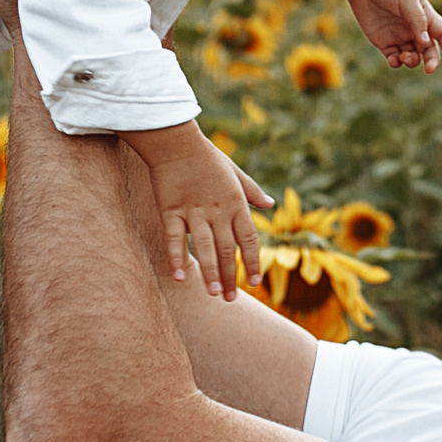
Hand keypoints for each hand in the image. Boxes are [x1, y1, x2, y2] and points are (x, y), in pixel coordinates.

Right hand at [123, 122, 272, 298]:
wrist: (176, 141)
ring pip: (204, 248)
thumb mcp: (235, 172)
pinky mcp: (171, 210)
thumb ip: (252, 191)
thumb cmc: (207, 157)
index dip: (253, 262)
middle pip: (228, 250)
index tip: (255, 282)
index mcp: (236, 203)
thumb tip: (270, 204)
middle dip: (230, 277)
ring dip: (210, 273)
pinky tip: (180, 277)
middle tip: (229, 299)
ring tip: (212, 294)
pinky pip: (174, 239)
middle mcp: (217, 211)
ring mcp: (193, 212)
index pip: (249, 239)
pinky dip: (176, 258)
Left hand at [345, 0, 441, 71]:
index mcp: (426, 17)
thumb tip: (425, 42)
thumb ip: (417, 20)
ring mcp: (400, 37)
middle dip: (432, 61)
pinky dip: (396, 63)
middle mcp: (415, 29)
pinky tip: (394, 59)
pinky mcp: (384, 43)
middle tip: (430, 69)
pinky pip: (395, 59)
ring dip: (412, 61)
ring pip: (413, 57)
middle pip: (429, 51)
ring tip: (404, 56)